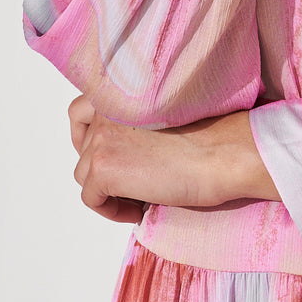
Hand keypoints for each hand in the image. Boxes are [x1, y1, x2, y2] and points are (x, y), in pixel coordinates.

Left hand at [69, 96, 279, 223]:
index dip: (89, 135)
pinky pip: (92, 199)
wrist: (222, 151)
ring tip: (142, 193)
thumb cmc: (211, 133)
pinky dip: (112, 210)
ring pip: (84, 174)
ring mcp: (101, 138)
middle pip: (82, 146)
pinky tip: (141, 207)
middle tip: (128, 179)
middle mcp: (105, 109)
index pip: (79, 111)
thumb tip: (121, 151)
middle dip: (102, 163)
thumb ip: (134, 121)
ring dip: (108, 188)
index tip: (111, 153)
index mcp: (121, 91)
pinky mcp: (103, 168)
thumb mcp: (163, 114)